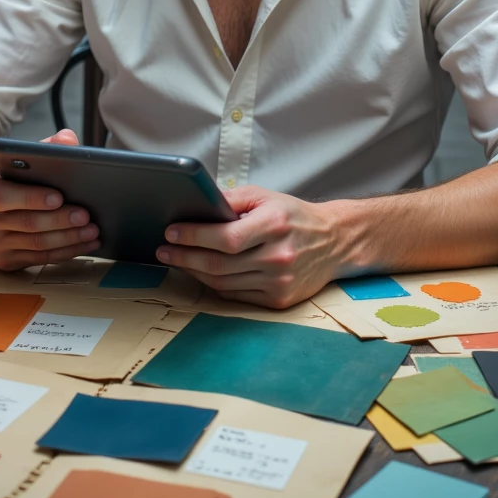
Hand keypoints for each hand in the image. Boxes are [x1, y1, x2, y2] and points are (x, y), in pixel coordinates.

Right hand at [0, 129, 101, 269]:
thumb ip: (46, 145)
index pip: (2, 195)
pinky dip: (66, 252)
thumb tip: (68, 139)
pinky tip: (84, 244)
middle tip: (86, 216)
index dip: (31, 197)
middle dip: (61, 220)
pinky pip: (40, 259)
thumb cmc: (10, 178)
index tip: (59, 197)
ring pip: (37, 244)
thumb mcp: (22, 158)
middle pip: (27, 223)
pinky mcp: (4, 261)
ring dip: (69, 238)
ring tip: (92, 231)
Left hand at [155, 186, 342, 308]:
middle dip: (185, 257)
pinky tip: (202, 273)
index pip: (225, 237)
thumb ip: (231, 199)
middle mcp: (278, 256)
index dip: (194, 236)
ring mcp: (279, 281)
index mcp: (274, 224)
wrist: (334, 242)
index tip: (171, 232)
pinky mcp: (279, 300)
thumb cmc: (295, 216)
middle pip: (219, 263)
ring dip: (195, 272)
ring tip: (177, 260)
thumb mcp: (265, 196)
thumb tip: (197, 204)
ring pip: (224, 283)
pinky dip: (215, 285)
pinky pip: (236, 296)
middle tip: (164, 249)